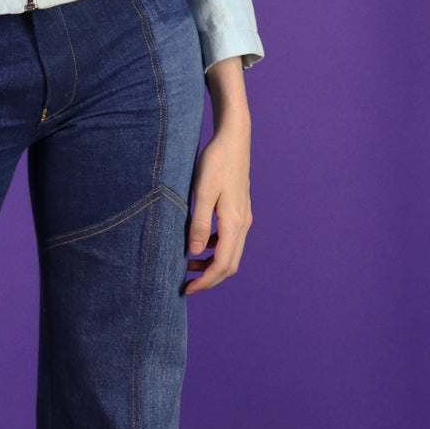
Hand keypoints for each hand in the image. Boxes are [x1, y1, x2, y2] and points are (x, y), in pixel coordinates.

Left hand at [184, 60, 251, 294]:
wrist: (234, 139)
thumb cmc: (216, 161)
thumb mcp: (202, 191)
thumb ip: (198, 223)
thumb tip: (193, 253)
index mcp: (234, 222)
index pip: (222, 264)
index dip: (205, 281)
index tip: (187, 289)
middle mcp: (243, 224)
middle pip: (230, 264)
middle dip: (209, 278)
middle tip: (186, 285)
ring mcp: (243, 218)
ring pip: (230, 253)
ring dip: (211, 264)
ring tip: (187, 264)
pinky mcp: (239, 211)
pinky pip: (229, 240)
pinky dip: (214, 249)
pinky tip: (197, 244)